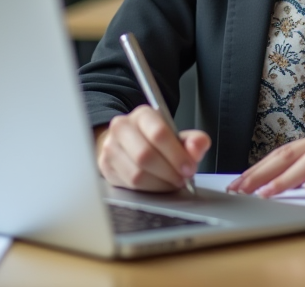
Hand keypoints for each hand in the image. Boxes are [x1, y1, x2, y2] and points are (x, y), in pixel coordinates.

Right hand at [95, 105, 211, 192]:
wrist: (127, 144)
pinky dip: (149, 189)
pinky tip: (158, 185)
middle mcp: (122, 127)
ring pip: (136, 174)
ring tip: (172, 182)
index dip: (176, 154)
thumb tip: (198, 145)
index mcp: (142, 115)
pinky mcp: (106, 166)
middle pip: (145, 155)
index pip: (158, 133)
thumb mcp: (176, 136)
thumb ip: (193, 141)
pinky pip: (129, 185)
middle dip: (169, 172)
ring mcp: (111, 147)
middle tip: (182, 179)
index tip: (189, 167)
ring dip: (160, 183)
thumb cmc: (155, 141)